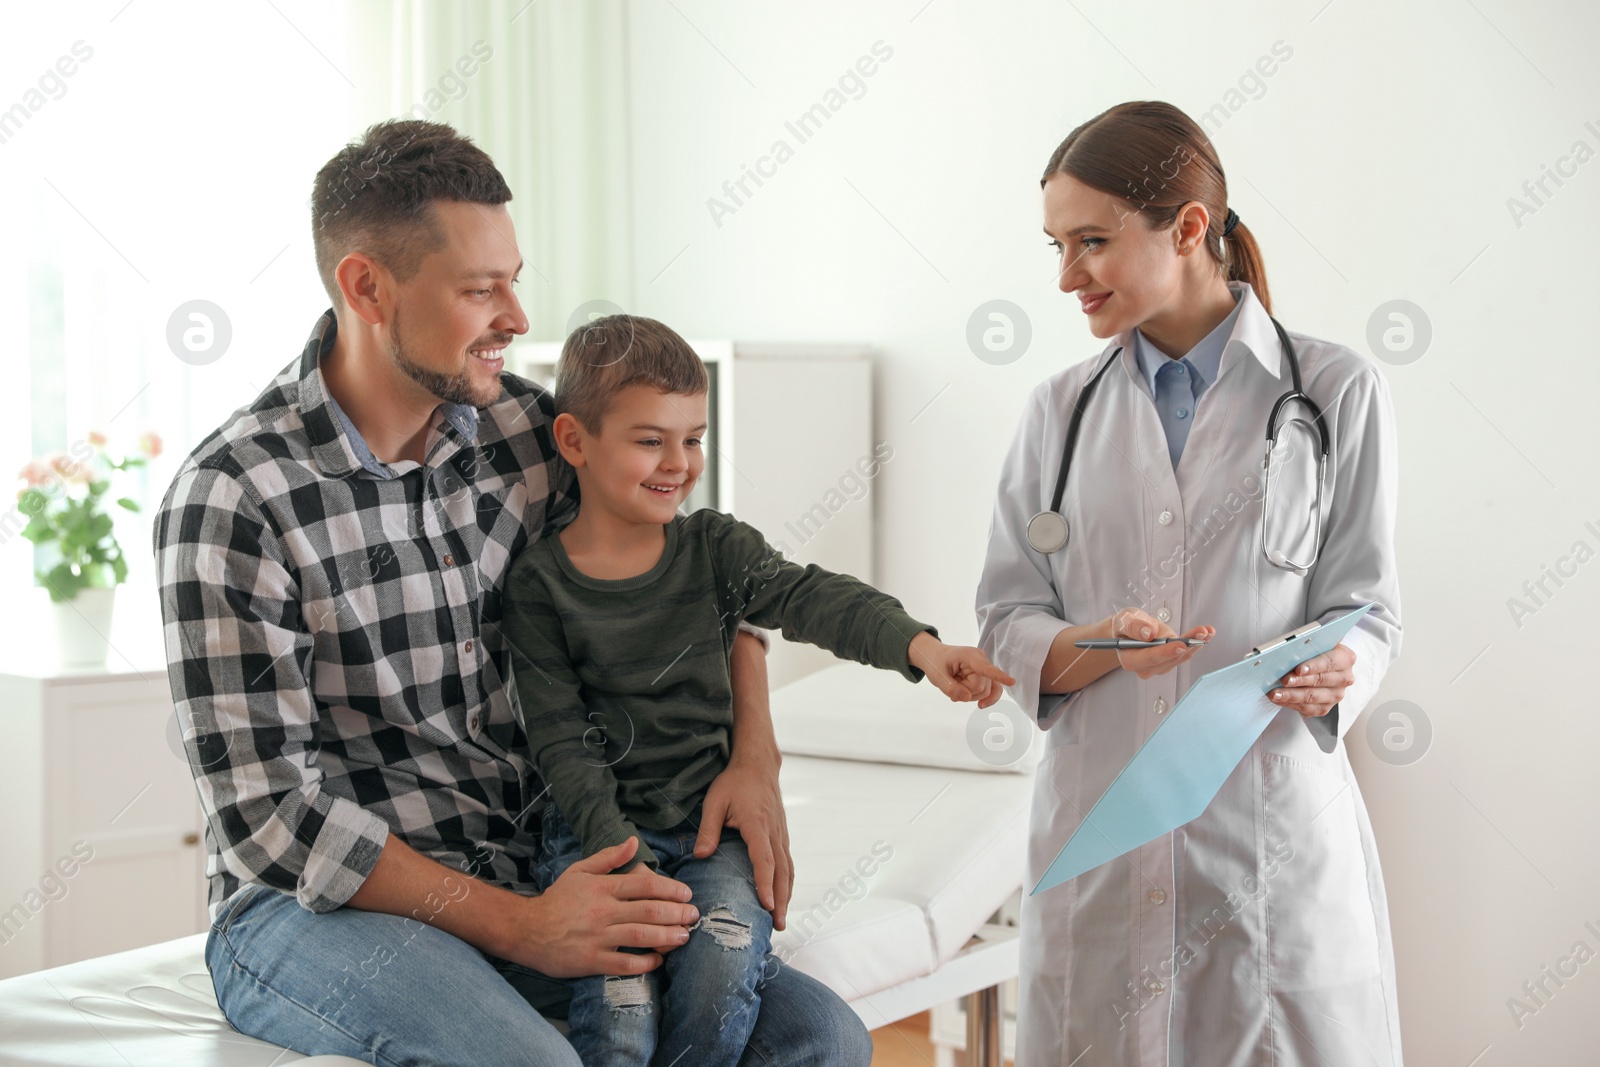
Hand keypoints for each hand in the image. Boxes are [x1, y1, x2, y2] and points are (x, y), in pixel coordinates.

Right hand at [507, 837, 699, 977]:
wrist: (526, 929)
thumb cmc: (557, 899)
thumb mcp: (580, 870)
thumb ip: (609, 857)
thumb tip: (634, 841)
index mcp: (602, 887)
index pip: (644, 885)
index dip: (670, 889)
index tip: (687, 894)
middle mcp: (603, 911)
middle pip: (648, 910)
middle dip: (676, 913)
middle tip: (694, 916)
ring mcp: (597, 937)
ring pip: (640, 935)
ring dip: (667, 936)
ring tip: (685, 936)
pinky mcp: (591, 960)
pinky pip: (623, 963)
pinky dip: (644, 963)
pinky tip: (658, 961)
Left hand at [694, 753, 794, 931]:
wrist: (759, 764)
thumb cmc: (735, 781)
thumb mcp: (715, 801)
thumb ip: (708, 829)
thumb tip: (700, 856)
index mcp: (757, 824)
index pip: (764, 858)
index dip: (765, 883)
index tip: (766, 905)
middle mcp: (774, 832)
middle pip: (782, 871)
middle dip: (781, 900)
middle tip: (777, 925)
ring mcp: (782, 834)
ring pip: (788, 870)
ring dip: (787, 896)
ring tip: (780, 920)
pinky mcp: (782, 835)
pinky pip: (787, 863)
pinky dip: (787, 884)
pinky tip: (782, 898)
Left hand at [907, 631, 1017, 708]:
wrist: (936, 657)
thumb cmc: (936, 663)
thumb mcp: (937, 676)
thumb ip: (950, 688)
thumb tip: (968, 698)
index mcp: (970, 656)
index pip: (986, 669)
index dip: (999, 676)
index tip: (1012, 682)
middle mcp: (982, 660)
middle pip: (982, 688)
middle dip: (967, 693)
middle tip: (951, 685)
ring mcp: (985, 668)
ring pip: (986, 692)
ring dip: (970, 695)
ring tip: (956, 687)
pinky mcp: (986, 676)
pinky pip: (991, 691)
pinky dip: (982, 698)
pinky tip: (978, 703)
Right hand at [1106, 609, 1213, 678]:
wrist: (1131, 629)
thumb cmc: (1126, 625)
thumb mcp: (1124, 620)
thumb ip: (1132, 626)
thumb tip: (1148, 633)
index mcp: (1130, 659)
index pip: (1149, 658)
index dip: (1166, 652)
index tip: (1180, 645)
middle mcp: (1146, 667)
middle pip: (1169, 658)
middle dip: (1187, 645)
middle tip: (1201, 633)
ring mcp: (1160, 666)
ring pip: (1181, 656)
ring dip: (1196, 643)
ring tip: (1207, 630)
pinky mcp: (1171, 661)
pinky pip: (1185, 653)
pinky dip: (1197, 642)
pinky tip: (1207, 633)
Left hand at [1270, 642, 1355, 717]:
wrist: (1321, 666)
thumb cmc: (1316, 652)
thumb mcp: (1316, 645)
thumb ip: (1306, 649)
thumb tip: (1285, 655)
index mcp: (1345, 658)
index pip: (1329, 662)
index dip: (1314, 666)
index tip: (1298, 669)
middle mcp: (1344, 678)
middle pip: (1320, 680)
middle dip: (1299, 681)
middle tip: (1283, 681)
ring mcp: (1336, 695)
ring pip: (1313, 697)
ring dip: (1292, 695)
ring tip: (1276, 694)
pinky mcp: (1325, 707)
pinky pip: (1308, 708)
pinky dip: (1291, 704)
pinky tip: (1279, 700)